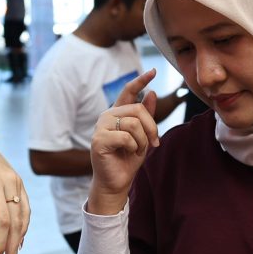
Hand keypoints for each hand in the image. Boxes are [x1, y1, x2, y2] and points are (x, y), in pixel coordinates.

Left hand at [0, 134, 28, 253]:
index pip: (2, 221)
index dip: (0, 244)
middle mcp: (9, 182)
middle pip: (16, 223)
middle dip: (12, 248)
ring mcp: (17, 181)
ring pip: (24, 217)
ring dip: (19, 241)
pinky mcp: (18, 183)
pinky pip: (24, 208)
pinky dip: (23, 226)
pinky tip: (17, 241)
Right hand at [86, 70, 159, 213]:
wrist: (116, 182)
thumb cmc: (128, 160)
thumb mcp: (143, 136)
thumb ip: (146, 116)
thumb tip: (151, 93)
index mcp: (117, 113)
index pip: (128, 91)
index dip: (140, 81)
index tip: (152, 71)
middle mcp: (107, 116)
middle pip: (138, 109)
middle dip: (151, 127)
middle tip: (154, 143)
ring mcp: (101, 127)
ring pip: (133, 123)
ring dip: (142, 140)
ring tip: (136, 150)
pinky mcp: (99, 140)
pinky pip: (126, 137)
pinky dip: (133, 147)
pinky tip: (127, 153)